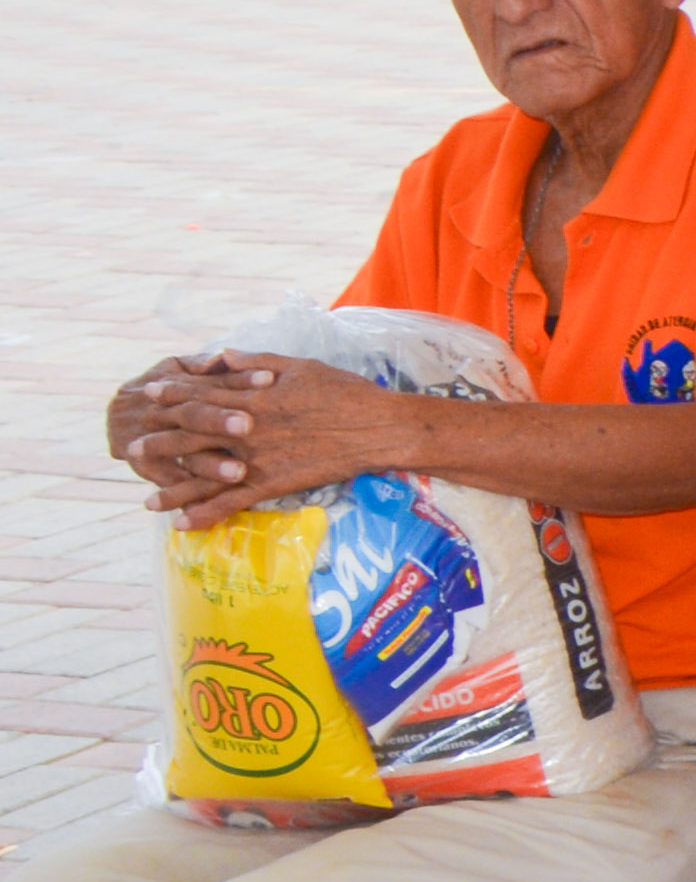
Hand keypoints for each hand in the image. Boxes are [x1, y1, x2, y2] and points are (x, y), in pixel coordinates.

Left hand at [115, 351, 424, 517]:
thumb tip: (222, 355)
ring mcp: (257, 458)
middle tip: (130, 449)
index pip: (201, 393)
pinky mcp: (273, 483)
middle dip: (158, 443)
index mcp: (252, 397)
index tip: (148, 394)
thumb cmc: (345, 392)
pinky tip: (184, 525)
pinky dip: (206, 515)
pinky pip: (232, 502)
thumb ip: (256, 362)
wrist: (378, 427)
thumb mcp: (300, 365)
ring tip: (147, 501)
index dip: (172, 393)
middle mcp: (247, 428)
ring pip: (203, 476)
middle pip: (190, 435)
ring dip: (172, 489)